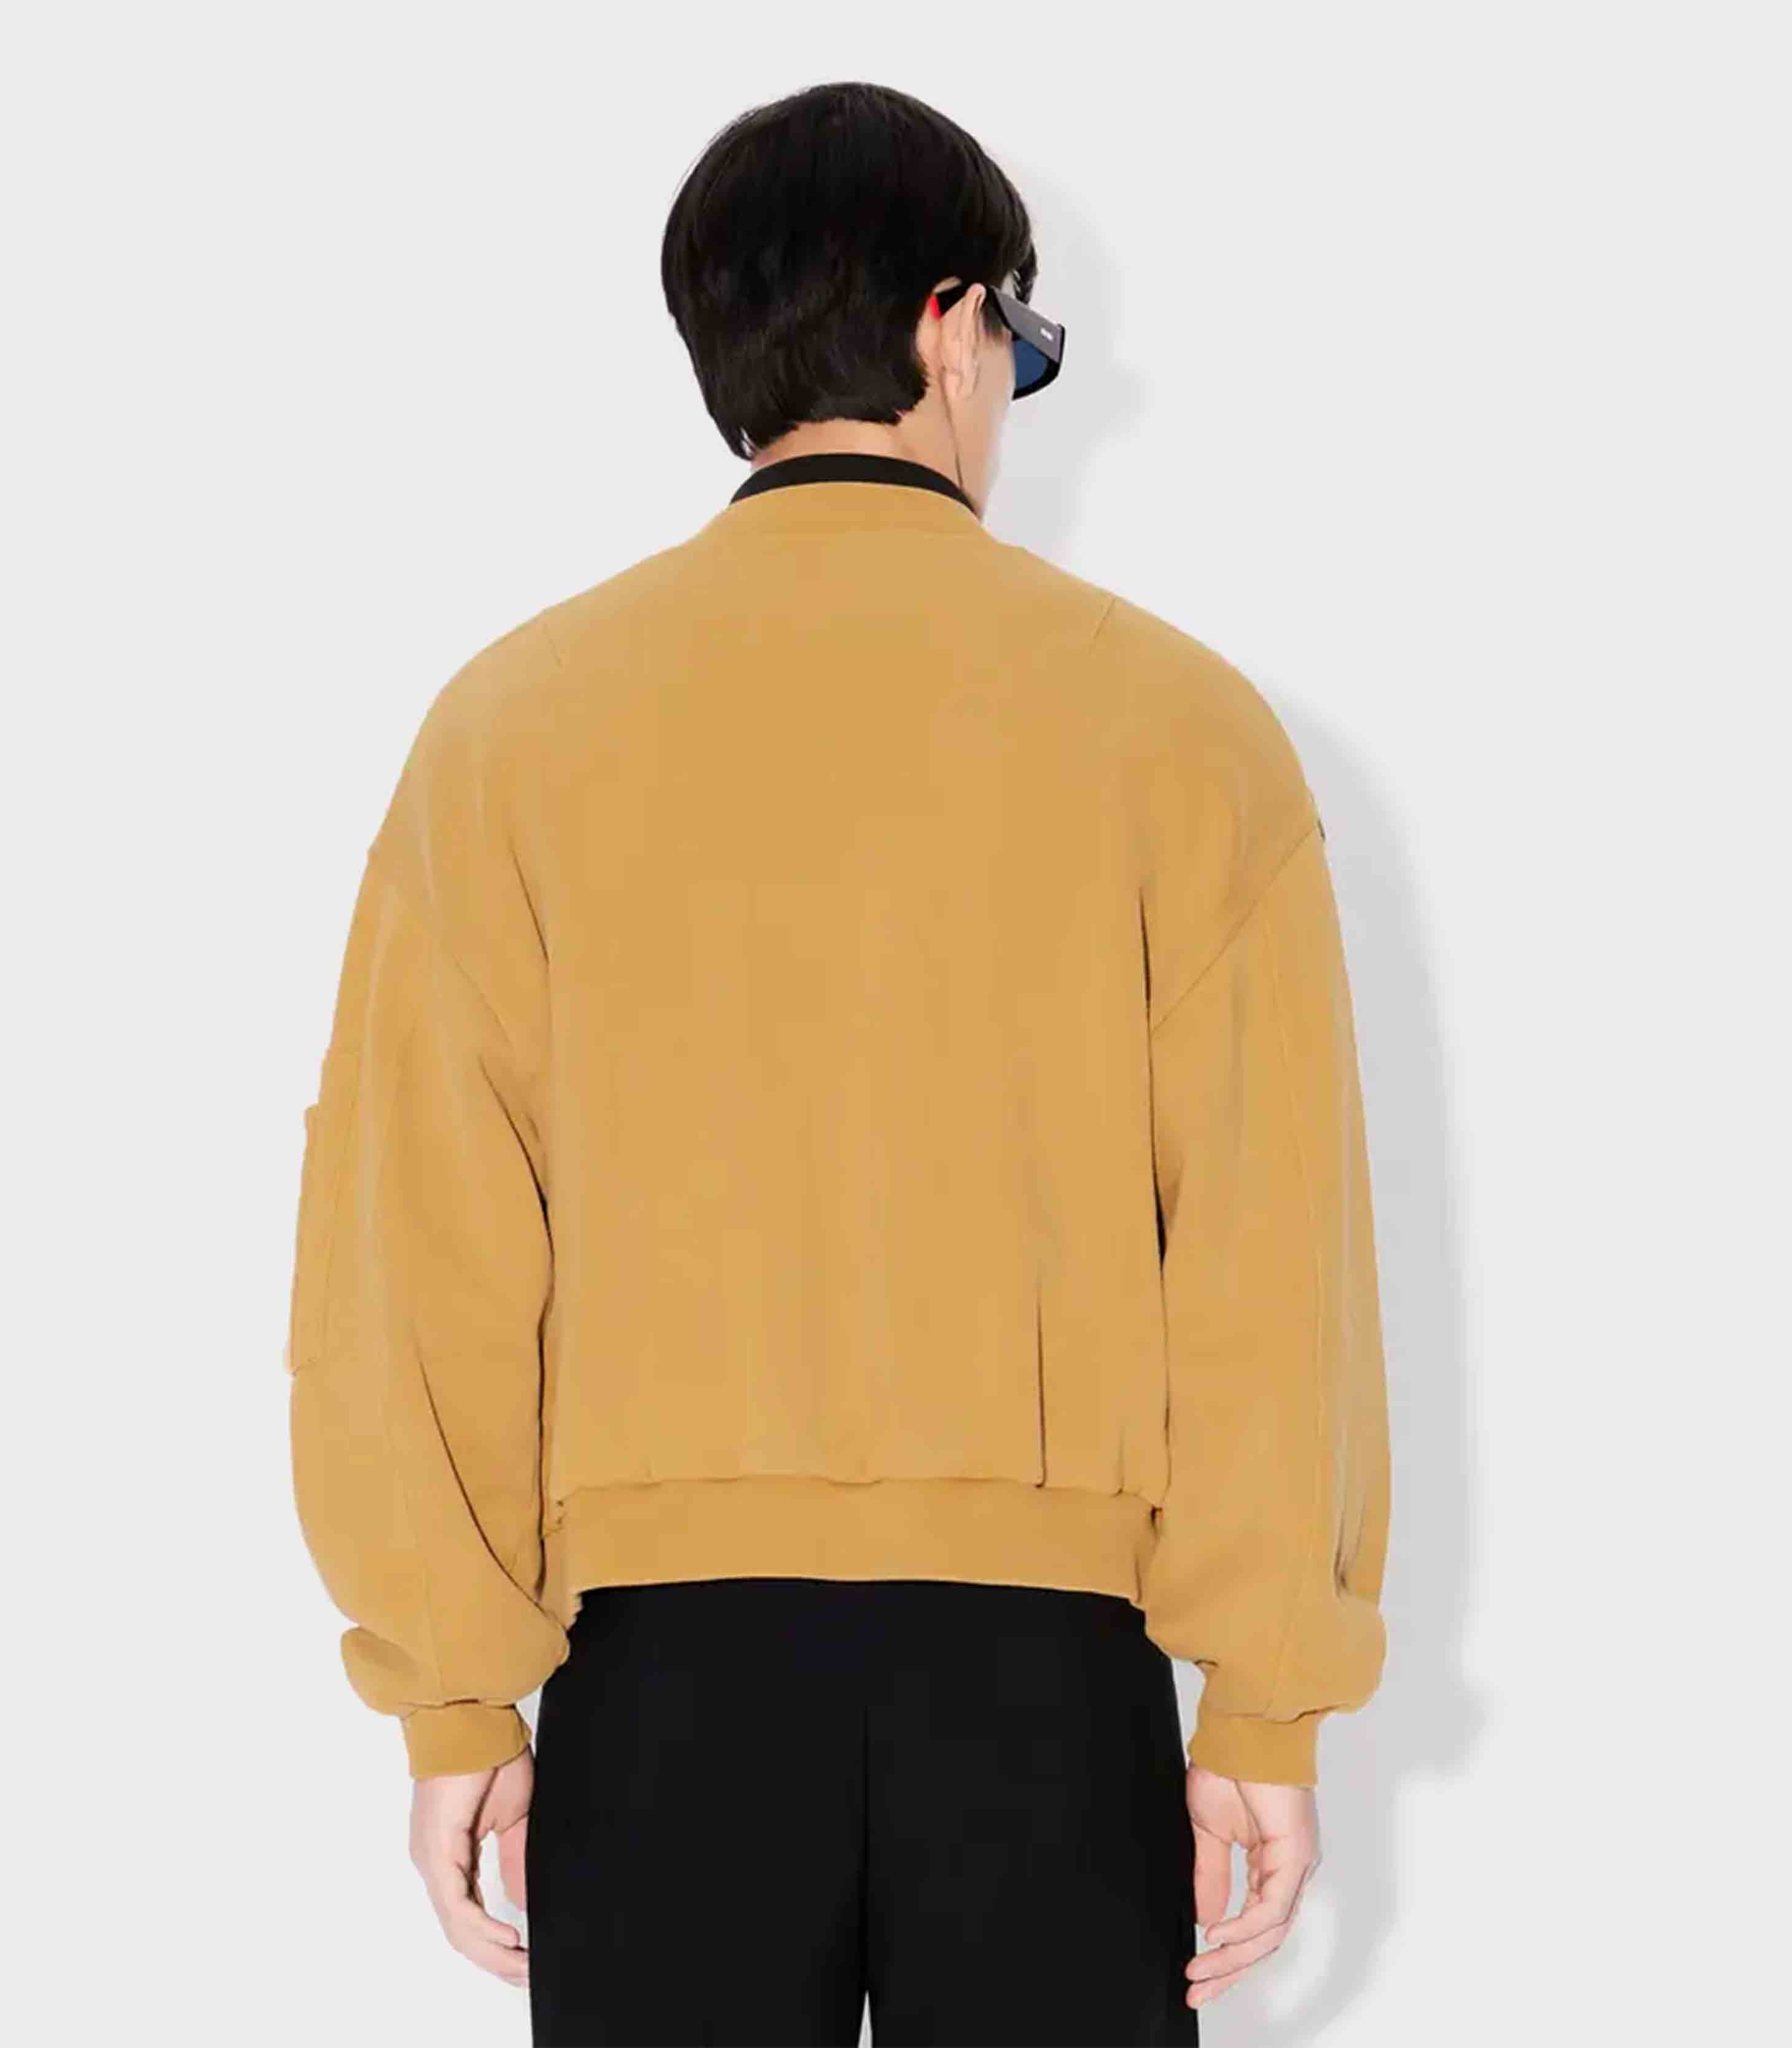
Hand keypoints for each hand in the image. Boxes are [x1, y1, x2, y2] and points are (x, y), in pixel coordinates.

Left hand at [408, 1744, 533, 1985]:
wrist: (476, 1721)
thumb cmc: (490, 1756)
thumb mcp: (513, 1819)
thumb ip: (514, 1861)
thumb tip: (521, 1901)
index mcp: (449, 1856)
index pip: (466, 1917)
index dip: (493, 1946)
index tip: (523, 1961)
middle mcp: (434, 1864)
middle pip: (459, 1932)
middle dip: (495, 1960)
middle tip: (526, 1975)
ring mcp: (432, 1859)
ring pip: (456, 1926)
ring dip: (491, 1952)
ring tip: (521, 1965)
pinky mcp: (438, 1850)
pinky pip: (456, 1904)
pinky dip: (482, 1927)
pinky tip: (507, 1938)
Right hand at [1184, 1766, 1320, 2010]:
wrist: (1240, 1729)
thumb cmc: (1227, 1765)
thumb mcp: (1208, 1831)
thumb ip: (1210, 1876)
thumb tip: (1208, 1920)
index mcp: (1273, 1863)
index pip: (1256, 1926)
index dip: (1227, 1957)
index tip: (1197, 1977)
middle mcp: (1290, 1870)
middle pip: (1265, 1939)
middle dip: (1229, 1971)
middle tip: (1197, 1990)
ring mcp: (1296, 1864)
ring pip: (1271, 1932)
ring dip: (1233, 1957)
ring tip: (1200, 1969)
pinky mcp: (1294, 1855)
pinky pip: (1273, 1908)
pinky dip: (1245, 1928)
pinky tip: (1218, 1936)